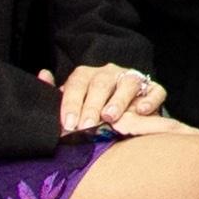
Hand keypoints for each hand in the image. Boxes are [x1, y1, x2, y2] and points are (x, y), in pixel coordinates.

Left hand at [52, 63, 166, 137]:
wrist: (120, 113)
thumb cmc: (89, 109)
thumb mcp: (70, 102)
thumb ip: (56, 93)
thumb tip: (43, 75)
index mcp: (87, 75)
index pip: (77, 83)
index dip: (72, 103)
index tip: (69, 124)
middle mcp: (110, 73)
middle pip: (101, 83)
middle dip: (93, 106)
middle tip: (87, 126)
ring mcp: (132, 78)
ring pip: (128, 83)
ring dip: (119, 100)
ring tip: (111, 117)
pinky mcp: (153, 88)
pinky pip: (155, 90)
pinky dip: (150, 99)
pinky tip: (141, 111)